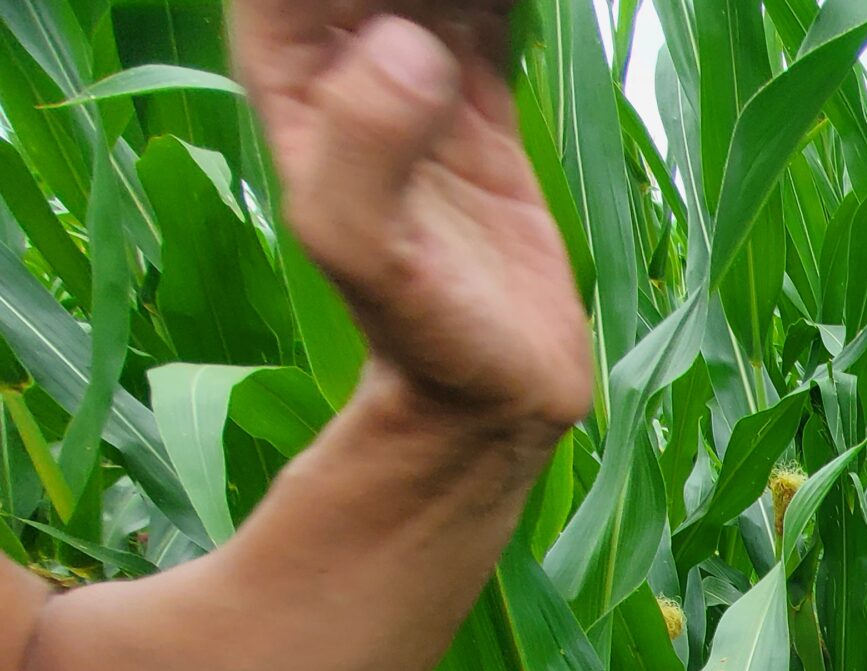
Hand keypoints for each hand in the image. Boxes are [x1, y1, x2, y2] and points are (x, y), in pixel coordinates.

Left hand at [231, 1, 591, 433]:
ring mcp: (413, 76)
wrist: (492, 393)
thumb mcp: (363, 246)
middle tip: (475, 5)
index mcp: (293, 76)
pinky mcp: (477, 99)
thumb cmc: (417, 334)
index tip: (421, 8)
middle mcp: (344, 63)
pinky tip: (530, 0)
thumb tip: (409, 43)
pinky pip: (490, 7)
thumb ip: (365, 142)